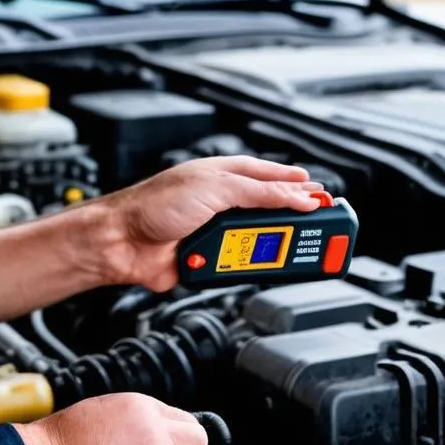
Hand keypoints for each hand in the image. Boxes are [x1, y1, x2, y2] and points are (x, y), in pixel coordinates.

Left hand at [82, 156, 324, 291]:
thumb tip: (298, 196)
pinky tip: (252, 266)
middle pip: (268, 213)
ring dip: (268, 247)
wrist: (120, 242)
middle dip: (293, 222)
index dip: (296, 185)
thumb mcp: (214, 189)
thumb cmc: (152, 206)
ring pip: (257, 243)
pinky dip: (245, 268)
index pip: (268, 176)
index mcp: (221, 175)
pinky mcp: (208, 260)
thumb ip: (259, 192)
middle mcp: (219, 202)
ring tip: (291, 250)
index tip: (323, 196)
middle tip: (322, 230)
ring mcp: (213, 232)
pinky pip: (238, 268)